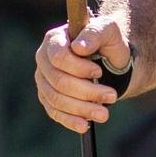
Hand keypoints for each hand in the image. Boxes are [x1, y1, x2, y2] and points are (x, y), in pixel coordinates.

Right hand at [35, 17, 129, 131]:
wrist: (108, 61)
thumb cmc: (107, 43)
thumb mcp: (108, 31)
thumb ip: (95, 33)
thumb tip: (79, 47)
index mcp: (54, 40)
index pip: (58, 57)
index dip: (78, 68)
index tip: (99, 73)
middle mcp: (43, 60)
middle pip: (59, 81)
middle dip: (87, 92)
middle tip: (112, 96)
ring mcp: (43, 80)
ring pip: (57, 99)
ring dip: (82, 109)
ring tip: (104, 114)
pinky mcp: (47, 98)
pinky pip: (55, 112)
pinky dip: (70, 120)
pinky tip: (85, 125)